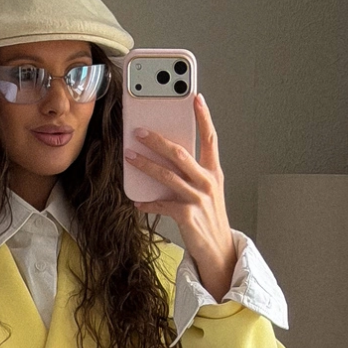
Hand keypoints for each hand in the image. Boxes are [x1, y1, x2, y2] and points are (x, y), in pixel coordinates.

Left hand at [126, 94, 236, 300]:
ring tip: (129, 156)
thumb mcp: (206, 191)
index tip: (195, 97)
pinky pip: (161, 203)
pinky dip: (147, 202)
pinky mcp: (187, 215)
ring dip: (145, 165)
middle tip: (139, 130)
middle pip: (180, 152)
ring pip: (167, 174)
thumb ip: (191, 173)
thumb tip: (165, 156)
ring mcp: (198, 198)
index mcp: (214, 172)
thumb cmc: (208, 218)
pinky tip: (137, 201)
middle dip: (157, 139)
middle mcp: (208, 182)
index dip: (203, 117)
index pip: (210, 138)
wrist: (218, 251)